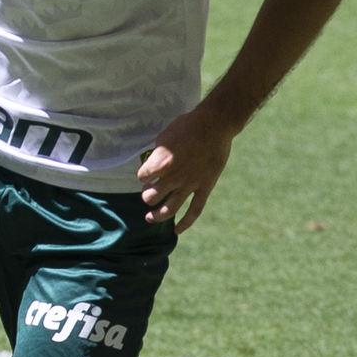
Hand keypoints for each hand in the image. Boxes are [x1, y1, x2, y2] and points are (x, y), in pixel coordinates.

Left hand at [136, 105, 236, 232]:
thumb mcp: (164, 136)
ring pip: (169, 209)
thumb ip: (157, 154)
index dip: (142, 176)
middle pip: (151, 196)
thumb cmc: (187, 126)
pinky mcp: (205, 187)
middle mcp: (173, 177)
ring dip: (157, 215)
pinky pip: (194, 211)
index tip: (146, 174)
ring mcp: (189, 184)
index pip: (142, 177)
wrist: (214, 125)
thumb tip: (152, 164)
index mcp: (160, 163)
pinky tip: (177, 231)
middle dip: (147, 196)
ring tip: (150, 217)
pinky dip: (185, 223)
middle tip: (149, 193)